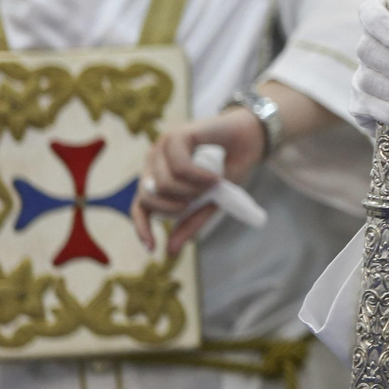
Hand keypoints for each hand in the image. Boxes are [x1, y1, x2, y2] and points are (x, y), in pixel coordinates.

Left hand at [131, 107, 265, 253]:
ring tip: (212, 183)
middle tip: (198, 199)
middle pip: (148, 198)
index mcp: (157, 179)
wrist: (249, 140)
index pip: (140, 207)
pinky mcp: (176, 136)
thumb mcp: (208, 203)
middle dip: (175, 207)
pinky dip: (201, 177)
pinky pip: (181, 168)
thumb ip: (189, 222)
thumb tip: (169, 251)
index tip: (153, 248)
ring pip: (164, 184)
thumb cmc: (228, 169)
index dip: (142, 228)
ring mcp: (162, 148)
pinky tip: (215, 177)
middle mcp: (154, 163)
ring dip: (193, 190)